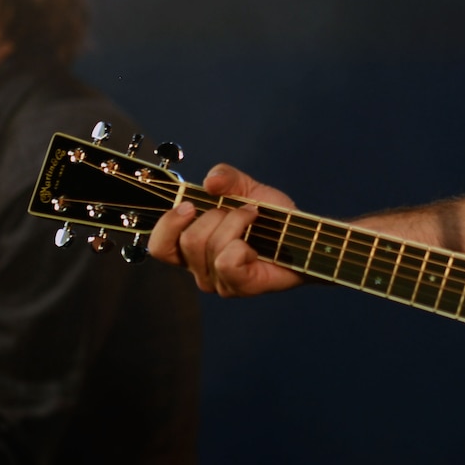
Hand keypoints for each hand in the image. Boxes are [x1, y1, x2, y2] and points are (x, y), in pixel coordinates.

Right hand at [147, 163, 303, 297]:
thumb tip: (210, 183)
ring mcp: (219, 282)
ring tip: (254, 221)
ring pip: (209, 246)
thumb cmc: (273, 219)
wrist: (304, 236)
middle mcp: (200, 269)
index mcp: (193, 249)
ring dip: (236, 223)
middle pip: (188, 240)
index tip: (188, 205)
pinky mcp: (239, 287)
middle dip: (216, 216)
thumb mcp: (245, 188)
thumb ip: (225, 177)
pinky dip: (243, 244)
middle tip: (241, 212)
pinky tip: (256, 245)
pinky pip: (226, 260)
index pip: (159, 247)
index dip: (168, 224)